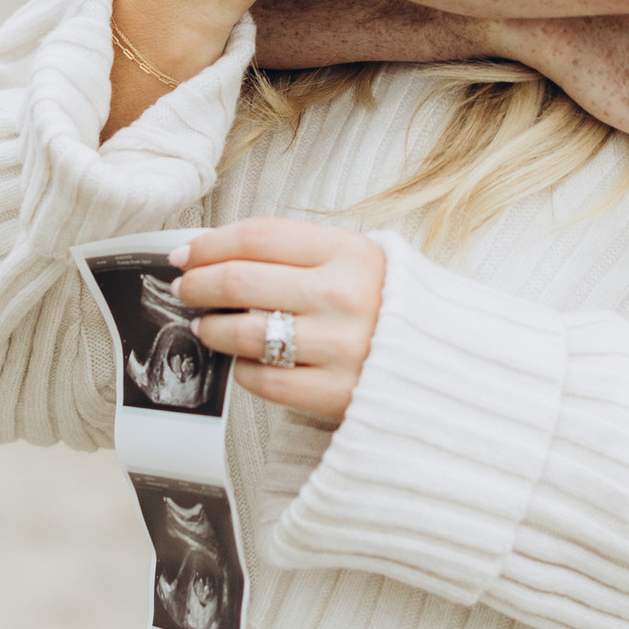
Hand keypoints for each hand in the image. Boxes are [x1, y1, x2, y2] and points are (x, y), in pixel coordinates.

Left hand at [172, 216, 385, 430]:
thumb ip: (297, 253)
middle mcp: (343, 295)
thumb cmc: (387, 306)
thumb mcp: (357, 261)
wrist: (443, 365)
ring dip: (212, 328)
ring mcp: (339, 346)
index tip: (186, 253)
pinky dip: (242, 369)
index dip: (210, 243)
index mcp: (349, 252)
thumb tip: (215, 252)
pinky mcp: (333, 392)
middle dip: (198, 284)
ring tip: (207, 326)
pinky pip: (262, 379)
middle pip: (240, 280)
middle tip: (185, 288)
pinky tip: (244, 360)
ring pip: (243, 332)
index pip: (258, 236)